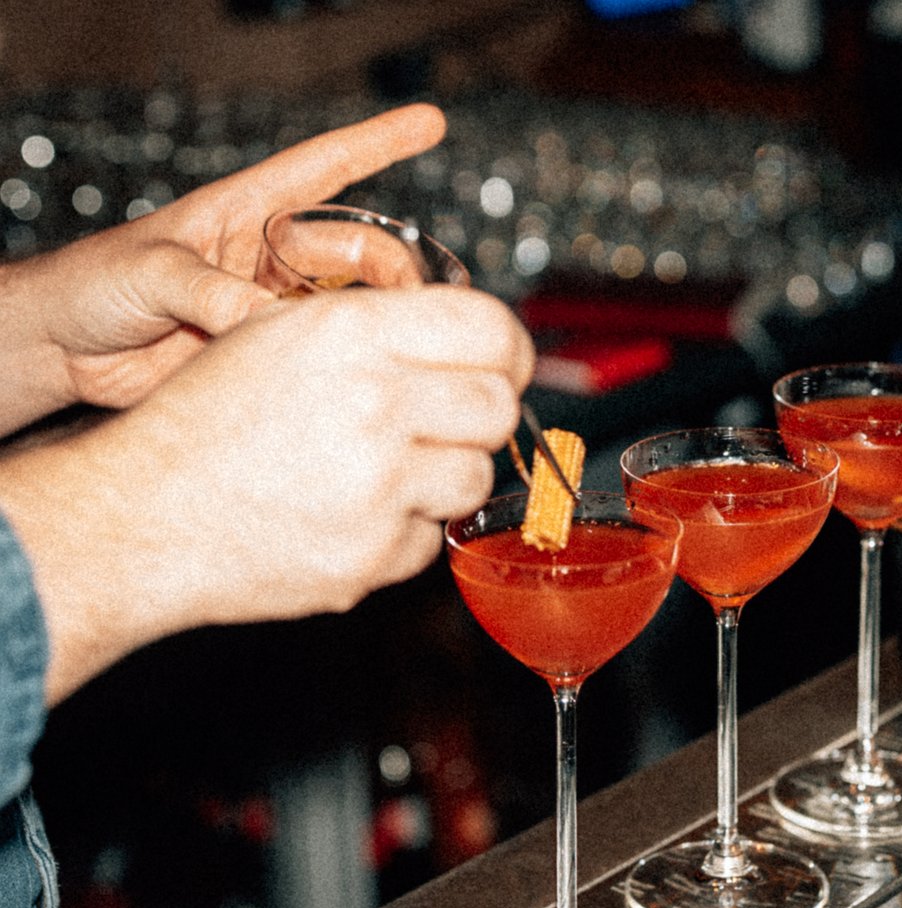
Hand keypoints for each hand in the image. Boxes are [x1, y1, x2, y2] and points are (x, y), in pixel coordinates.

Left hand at [0, 103, 446, 432]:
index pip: (323, 168)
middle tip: (421, 305)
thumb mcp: (152, 271)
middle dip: (395, 270)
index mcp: (244, 211)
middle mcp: (267, 258)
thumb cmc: (93, 283)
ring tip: (400, 347)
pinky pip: (316, 359)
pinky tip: (359, 381)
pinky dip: (341, 369)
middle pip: (357, 252)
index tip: (428, 123)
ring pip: (347, 311)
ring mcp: (268, 309)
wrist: (63, 348)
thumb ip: (212, 295)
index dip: (377, 144)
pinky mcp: (262, 358)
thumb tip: (268, 324)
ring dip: (375, 325)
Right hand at [0, 283, 534, 703]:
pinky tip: (347, 517)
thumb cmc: (201, 423)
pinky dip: (402, 533)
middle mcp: (373, 404)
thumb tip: (468, 336)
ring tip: (381, 473)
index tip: (498, 364)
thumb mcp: (277, 336)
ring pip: (474, 478)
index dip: (504, 348)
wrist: (141, 517)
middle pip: (497, 406)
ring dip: (442, 477)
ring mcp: (377, 489)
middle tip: (446, 422)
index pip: (489, 328)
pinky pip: (430, 541)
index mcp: (351, 333)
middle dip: (480, 415)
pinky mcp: (372, 558)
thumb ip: (376, 328)